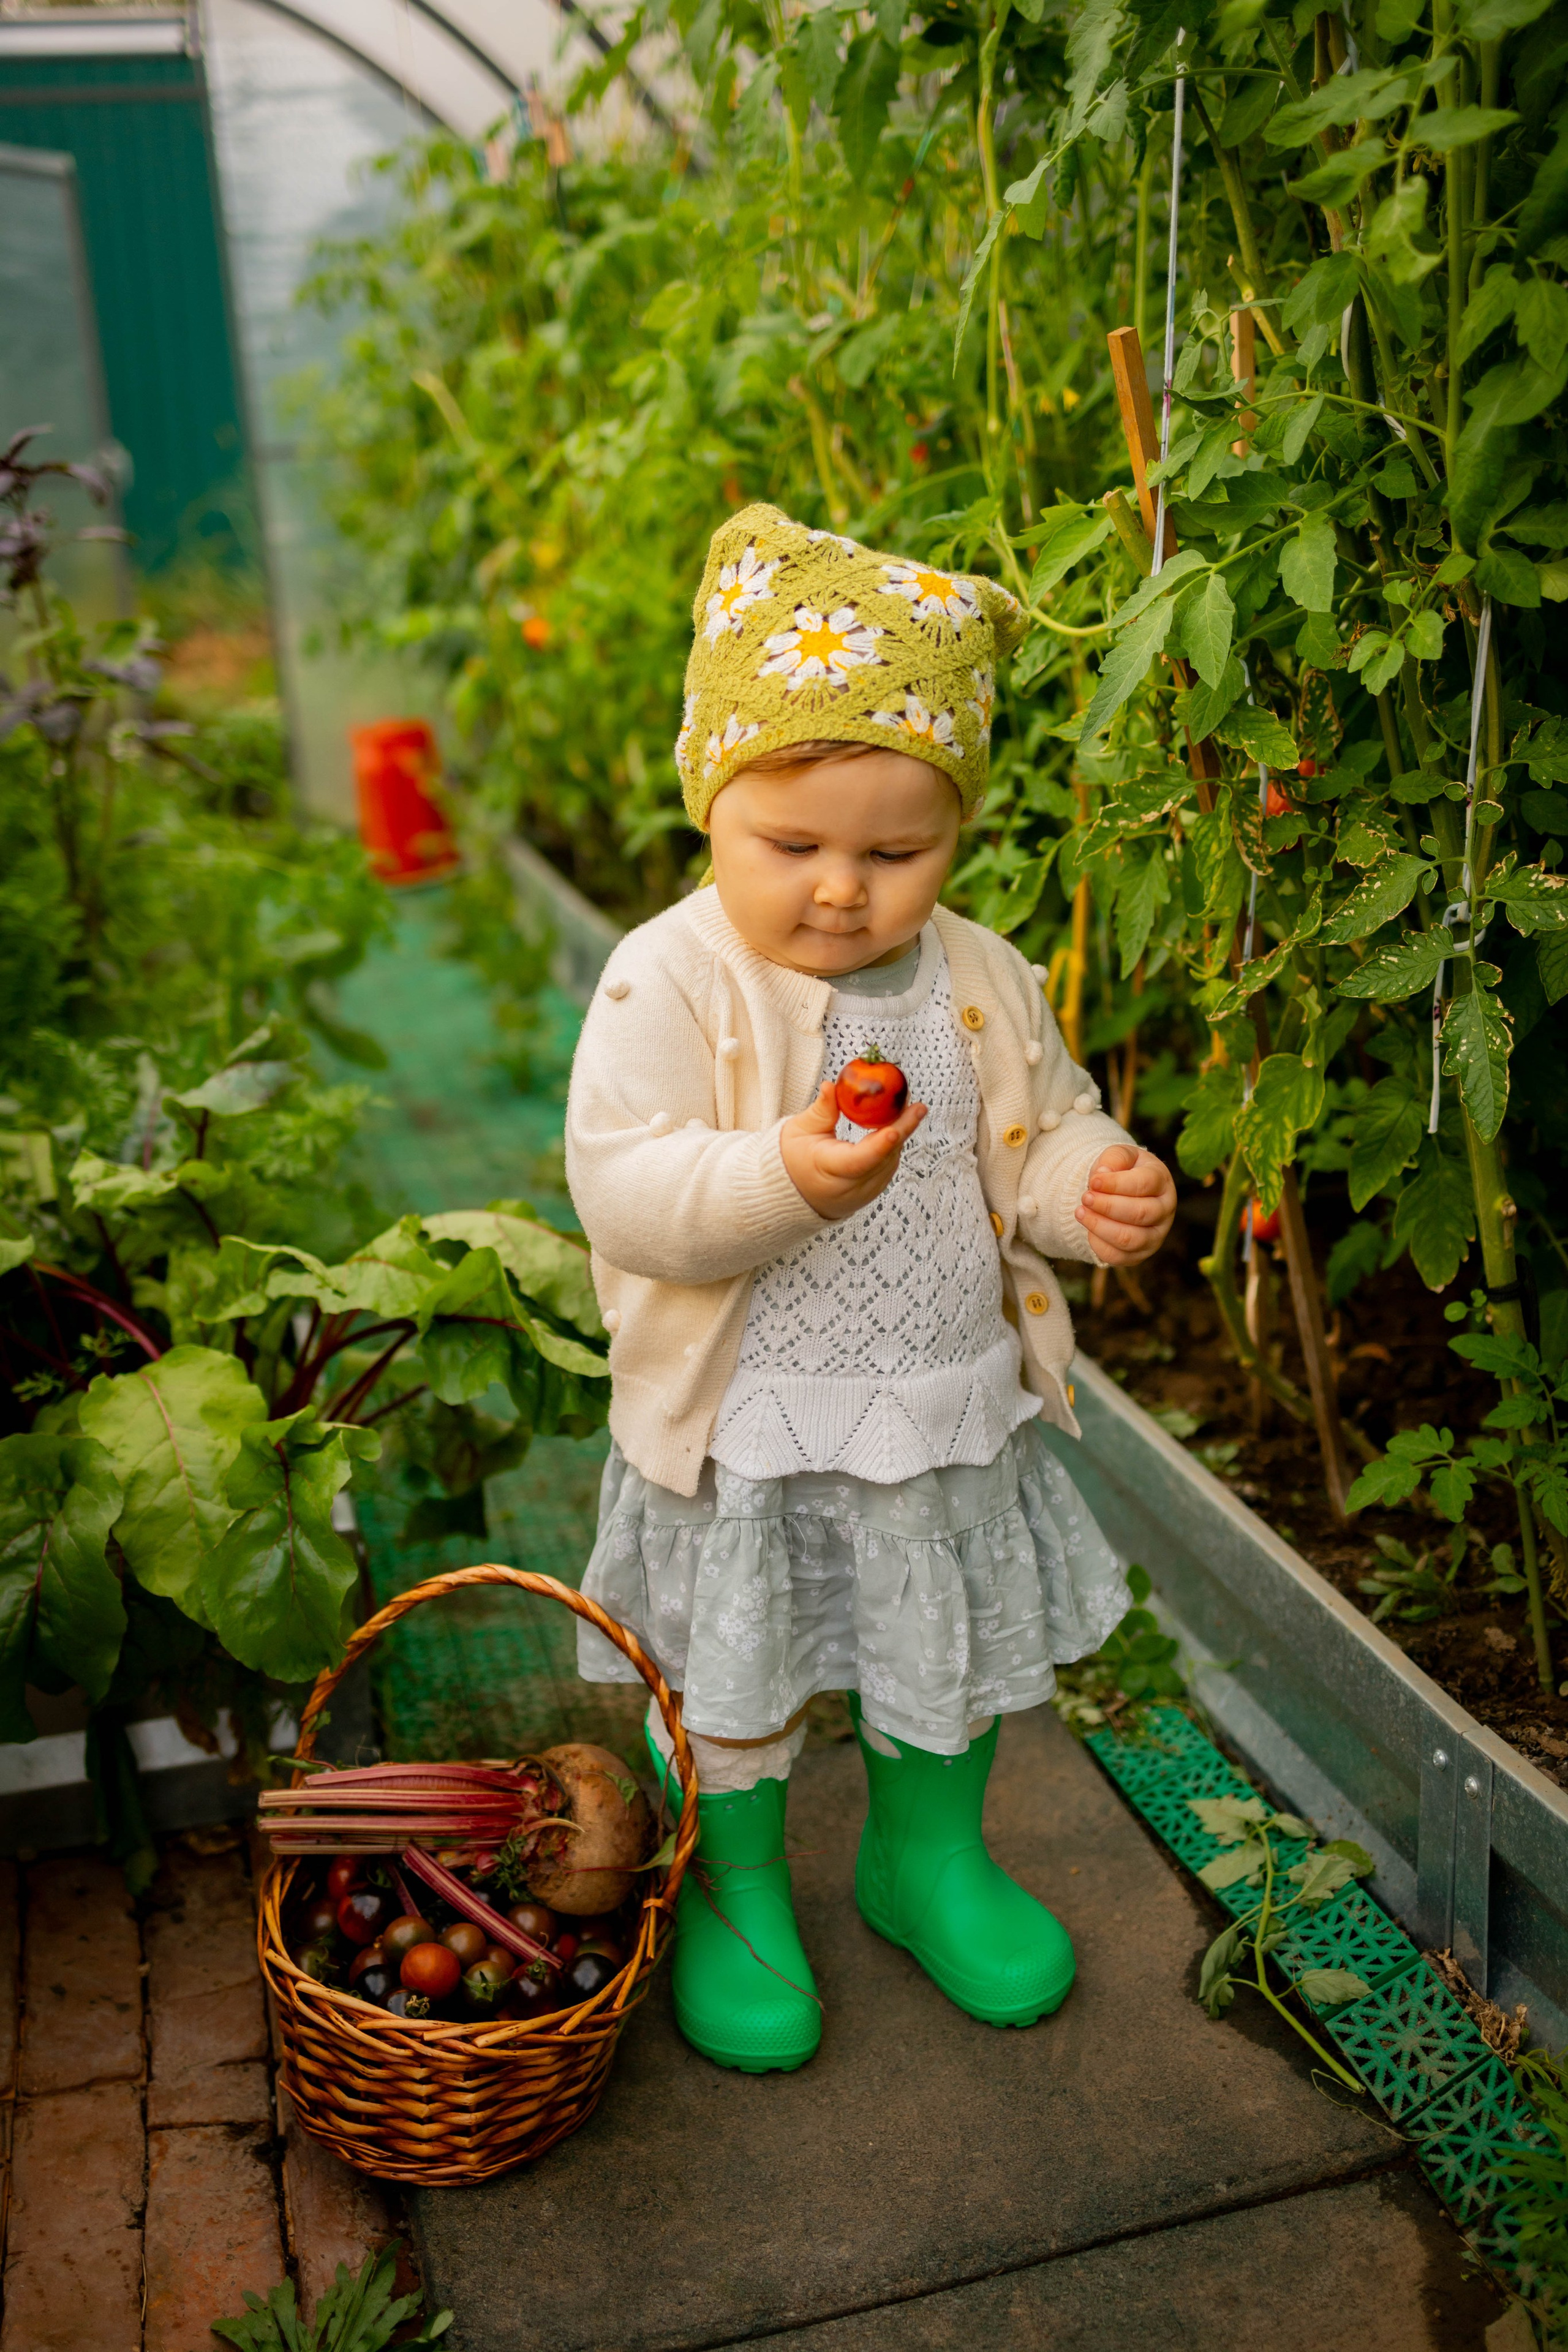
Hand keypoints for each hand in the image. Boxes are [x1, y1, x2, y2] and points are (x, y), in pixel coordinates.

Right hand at [780, 1080, 927, 1220]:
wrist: (796, 1193)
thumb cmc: (794, 1158)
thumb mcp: (800, 1130)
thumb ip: (821, 1110)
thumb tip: (832, 1086)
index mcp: (828, 1171)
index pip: (858, 1162)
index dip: (879, 1146)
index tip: (895, 1129)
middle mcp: (850, 1186)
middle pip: (883, 1159)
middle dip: (903, 1131)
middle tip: (918, 1107)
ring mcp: (865, 1191)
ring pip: (890, 1161)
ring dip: (901, 1135)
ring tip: (909, 1108)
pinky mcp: (874, 1189)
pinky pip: (889, 1164)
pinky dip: (894, 1144)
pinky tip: (900, 1124)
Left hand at [1075, 1145, 1176, 1265]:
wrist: (1122, 1192)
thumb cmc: (1123, 1171)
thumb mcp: (1120, 1156)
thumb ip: (1114, 1158)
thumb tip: (1103, 1174)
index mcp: (1162, 1182)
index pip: (1144, 1184)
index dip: (1116, 1184)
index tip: (1093, 1182)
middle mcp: (1165, 1210)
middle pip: (1140, 1213)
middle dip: (1107, 1206)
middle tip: (1085, 1198)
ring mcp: (1155, 1235)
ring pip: (1130, 1239)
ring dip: (1100, 1226)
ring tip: (1080, 1212)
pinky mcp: (1140, 1254)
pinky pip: (1118, 1257)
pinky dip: (1099, 1244)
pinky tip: (1088, 1229)